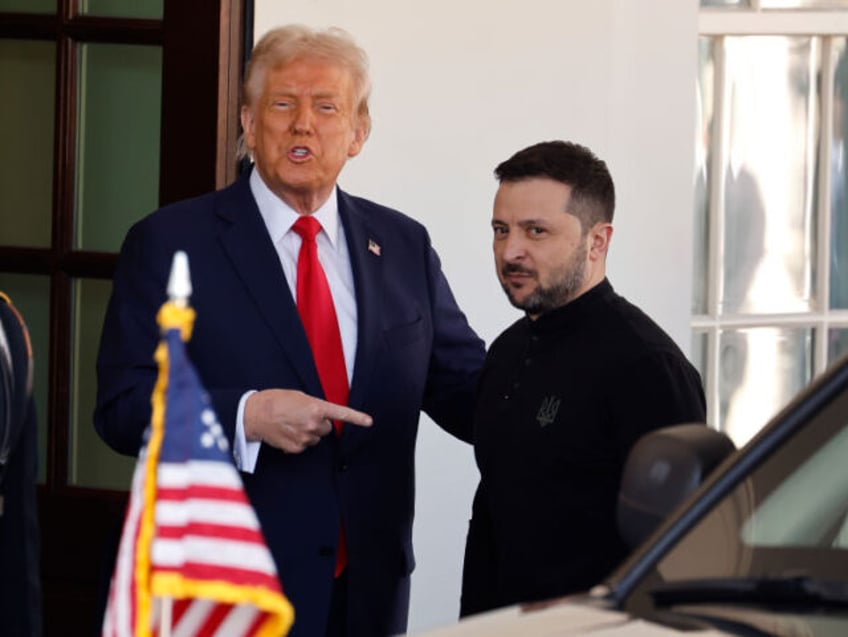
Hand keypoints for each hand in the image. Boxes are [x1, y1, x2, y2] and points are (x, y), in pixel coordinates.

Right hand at [244, 389, 372, 453]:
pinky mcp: (296, 448)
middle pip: (327, 428)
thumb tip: (321, 416)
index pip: (342, 413)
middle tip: (302, 417)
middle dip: (319, 424)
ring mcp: (305, 437)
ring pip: (316, 438)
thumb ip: (314, 406)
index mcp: (316, 407)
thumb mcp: (298, 397)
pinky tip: (286, 433)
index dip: (357, 418)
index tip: (369, 422)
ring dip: (308, 432)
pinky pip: (304, 446)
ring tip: (291, 424)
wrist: (255, 414)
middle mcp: (314, 423)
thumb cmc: (275, 401)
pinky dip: (298, 441)